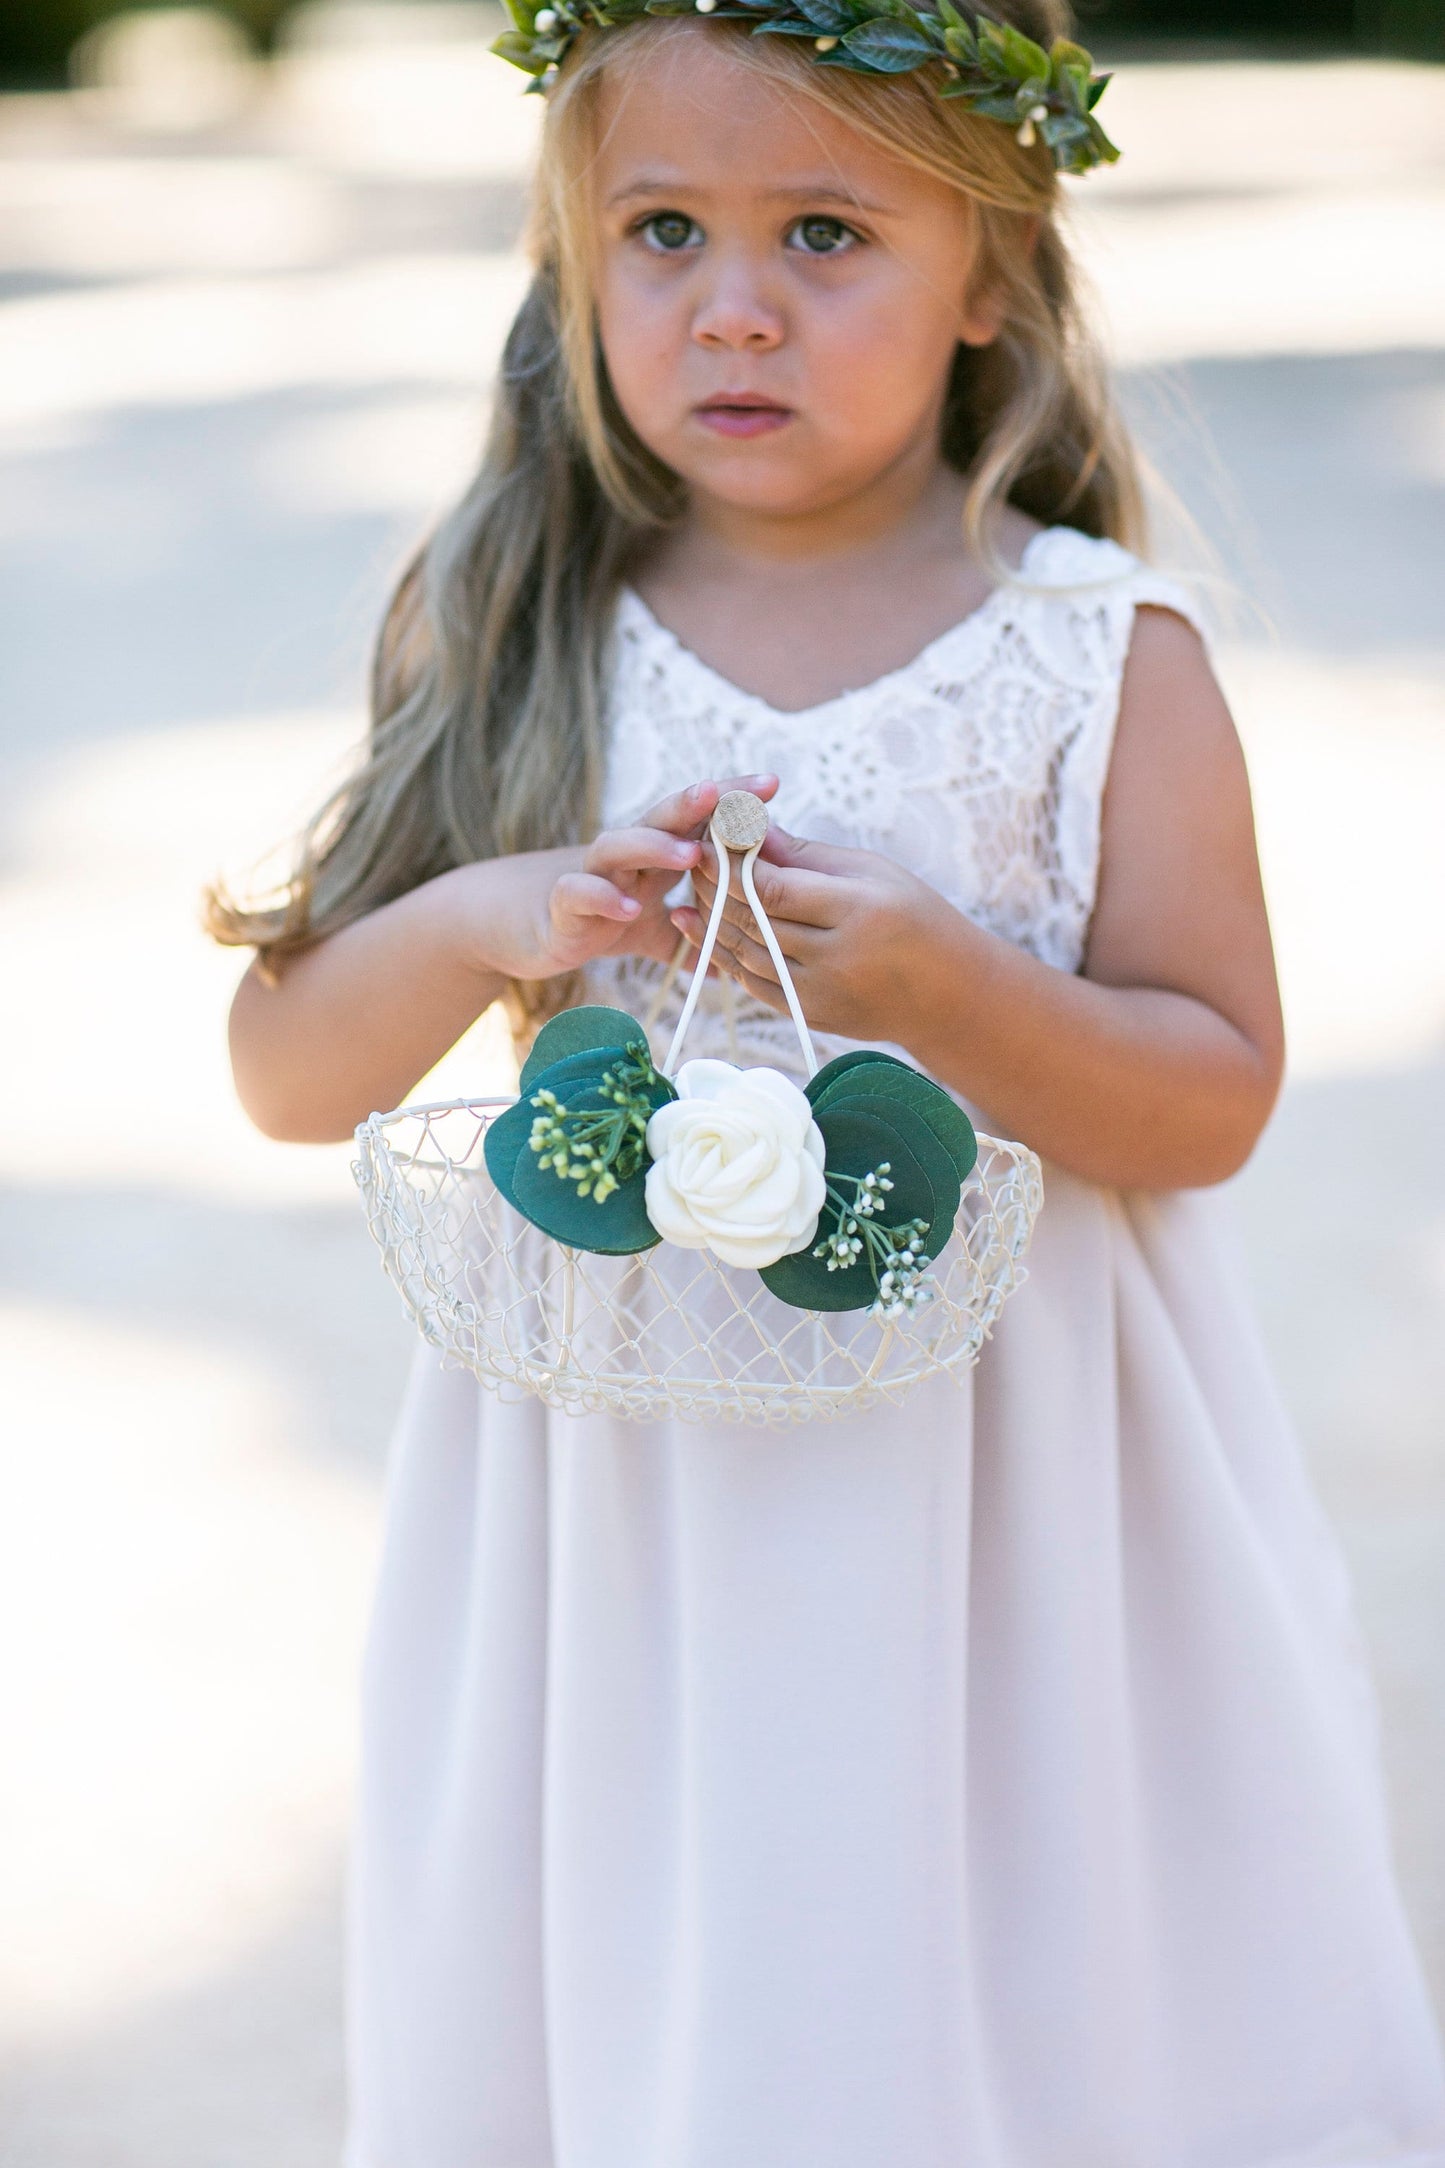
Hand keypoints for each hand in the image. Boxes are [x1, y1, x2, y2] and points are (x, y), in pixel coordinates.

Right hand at [541, 775, 778, 976]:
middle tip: (723, 792)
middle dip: (694, 802)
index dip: (730, 800)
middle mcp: (627, 855)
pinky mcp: (564, 902)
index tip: (771, 785)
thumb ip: (693, 943)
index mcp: (655, 854)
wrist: (535, 930)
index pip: (696, 818)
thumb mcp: (655, 934)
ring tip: (691, 853)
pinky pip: (581, 892)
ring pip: (620, 845)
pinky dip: (604, 897)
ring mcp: (594, 874)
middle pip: (661, 817)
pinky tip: (628, 909)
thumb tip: (736, 968)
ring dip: (655, 845)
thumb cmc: (600, 918)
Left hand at [673, 822, 965, 1044]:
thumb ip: (806, 855)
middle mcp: (837, 957)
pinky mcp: (810, 1015)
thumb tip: (750, 828)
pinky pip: (753, 982)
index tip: (709, 838)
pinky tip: (704, 926)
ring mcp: (821, 993)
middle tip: (695, 856)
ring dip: (714, 918)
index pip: (773, 888)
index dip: (732, 863)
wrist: (949, 994)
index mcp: (858, 911)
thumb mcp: (873, 871)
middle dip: (716, 885)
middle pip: (753, 919)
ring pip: (745, 952)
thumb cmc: (916, 916)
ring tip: (697, 886)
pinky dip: (724, 954)